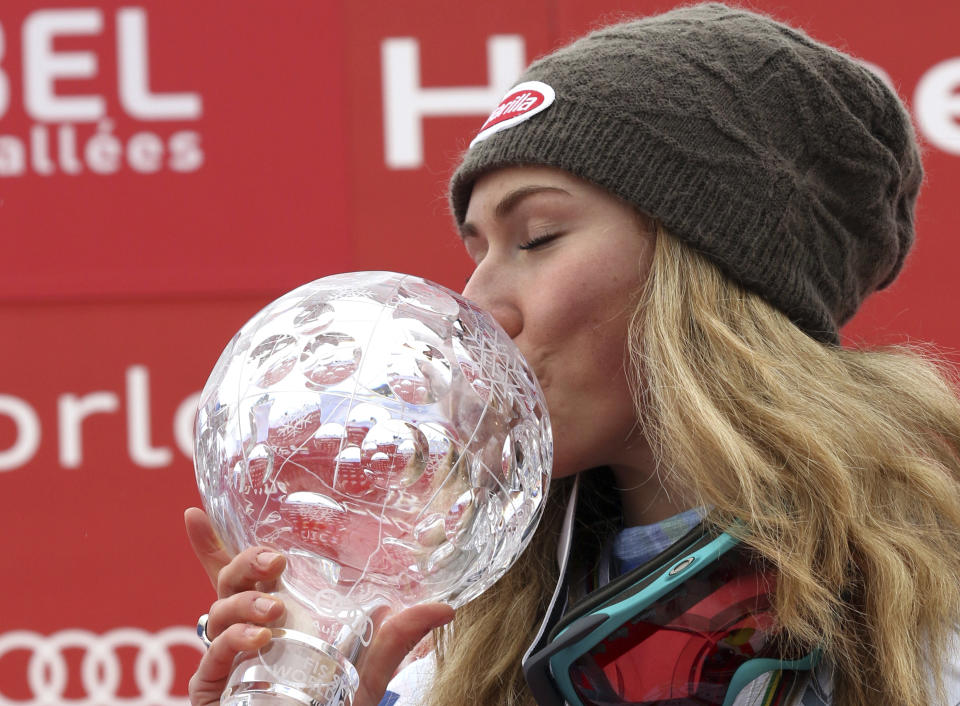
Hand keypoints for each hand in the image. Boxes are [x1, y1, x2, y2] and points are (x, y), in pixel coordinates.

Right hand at [184, 507, 453, 705]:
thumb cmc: (331, 705)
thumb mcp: (366, 667)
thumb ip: (397, 637)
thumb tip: (443, 608)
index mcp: (271, 615)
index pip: (238, 574)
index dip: (212, 544)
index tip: (194, 512)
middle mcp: (242, 630)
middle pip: (229, 579)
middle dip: (247, 559)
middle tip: (276, 560)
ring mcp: (226, 658)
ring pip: (218, 609)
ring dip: (246, 600)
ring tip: (276, 611)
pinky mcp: (212, 687)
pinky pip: (214, 652)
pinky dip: (235, 639)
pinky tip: (261, 637)